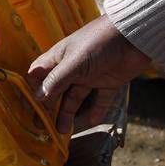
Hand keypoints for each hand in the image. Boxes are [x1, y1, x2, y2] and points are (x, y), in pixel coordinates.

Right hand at [27, 15, 151, 134]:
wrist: (134, 35)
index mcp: (59, 59)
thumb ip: (57, 80)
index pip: (38, 76)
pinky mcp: (108, 81)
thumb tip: (38, 97)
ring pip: (75, 98)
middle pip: (55, 91)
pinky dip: (97, 110)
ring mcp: (90, 76)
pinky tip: (93, 121)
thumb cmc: (99, 42)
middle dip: (48, 108)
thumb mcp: (75, 62)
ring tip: (63, 130)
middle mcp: (71, 68)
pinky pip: (100, 99)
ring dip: (68, 113)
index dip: (33, 90)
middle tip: (43, 126)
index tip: (31, 108)